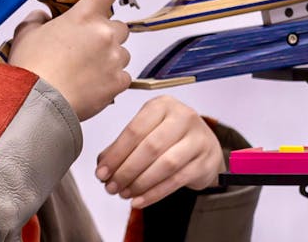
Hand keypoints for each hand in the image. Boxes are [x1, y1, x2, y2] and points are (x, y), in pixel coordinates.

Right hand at [7, 0, 152, 120]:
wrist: (37, 104)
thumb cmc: (31, 71)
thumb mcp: (26, 35)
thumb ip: (36, 21)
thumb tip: (40, 17)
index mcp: (83, 16)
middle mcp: (103, 33)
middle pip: (117, 28)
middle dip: (104, 36)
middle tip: (83, 50)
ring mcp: (114, 58)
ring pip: (120, 53)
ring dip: (107, 59)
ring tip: (81, 72)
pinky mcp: (118, 82)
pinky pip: (121, 77)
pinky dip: (109, 81)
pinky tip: (89, 85)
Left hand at [94, 96, 224, 207]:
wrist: (205, 146)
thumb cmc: (169, 136)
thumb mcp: (147, 131)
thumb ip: (123, 146)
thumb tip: (102, 166)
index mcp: (163, 105)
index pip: (135, 130)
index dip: (116, 154)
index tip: (101, 172)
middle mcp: (184, 117)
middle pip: (150, 148)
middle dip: (126, 171)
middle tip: (110, 187)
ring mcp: (198, 139)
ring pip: (165, 165)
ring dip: (140, 183)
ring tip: (123, 194)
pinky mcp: (206, 161)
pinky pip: (177, 180)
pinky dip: (155, 193)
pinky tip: (139, 201)